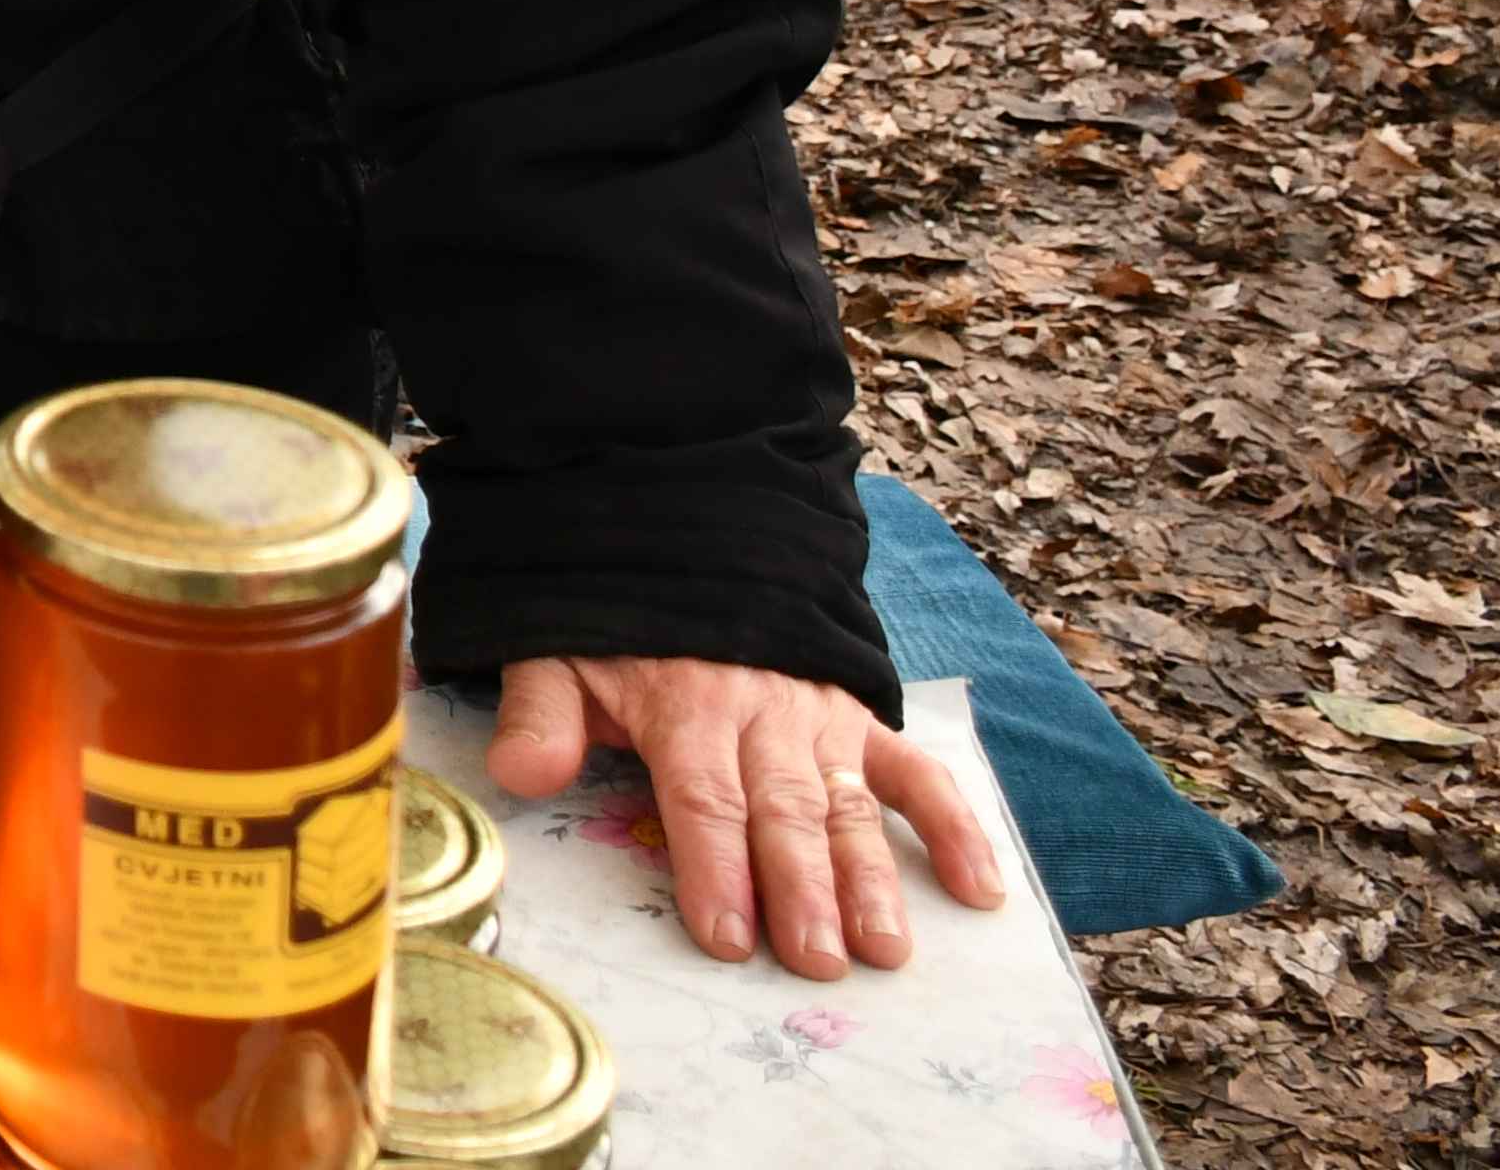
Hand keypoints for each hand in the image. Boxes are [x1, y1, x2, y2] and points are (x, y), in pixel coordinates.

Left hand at [489, 652, 1008, 977]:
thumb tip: (520, 773)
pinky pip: (917, 772)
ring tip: (885, 948)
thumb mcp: (557, 655)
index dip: (714, 866)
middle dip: (801, 889)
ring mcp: (819, 720)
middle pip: (783, 812)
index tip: (726, 934)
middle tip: (816, 960)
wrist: (681, 541)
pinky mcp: (860, 720)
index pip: (702, 798)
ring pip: (849, 805)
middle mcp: (761, 717)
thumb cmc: (615, 627)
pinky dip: (954, 826)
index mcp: (685, 709)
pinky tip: (979, 888)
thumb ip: (540, 716)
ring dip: (871, 877)